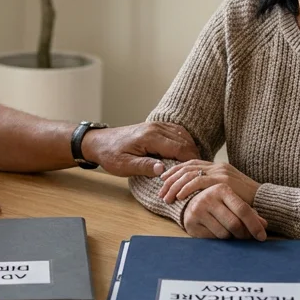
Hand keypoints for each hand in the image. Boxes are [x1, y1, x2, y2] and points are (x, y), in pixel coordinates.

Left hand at [82, 122, 198, 177]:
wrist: (99, 142)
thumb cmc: (111, 155)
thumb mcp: (125, 165)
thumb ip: (144, 166)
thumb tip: (163, 169)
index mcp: (150, 137)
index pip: (179, 148)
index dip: (190, 161)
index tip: (197, 174)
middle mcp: (156, 128)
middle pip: (184, 141)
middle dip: (193, 156)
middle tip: (200, 172)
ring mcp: (156, 125)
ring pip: (182, 135)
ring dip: (190, 149)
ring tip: (194, 165)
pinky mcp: (155, 127)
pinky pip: (176, 132)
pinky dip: (184, 142)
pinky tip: (185, 154)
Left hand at [159, 159, 260, 204]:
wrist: (266, 200)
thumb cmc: (247, 200)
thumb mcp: (227, 191)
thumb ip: (214, 189)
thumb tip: (198, 195)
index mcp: (217, 166)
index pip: (190, 164)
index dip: (175, 172)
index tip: (163, 181)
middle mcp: (217, 166)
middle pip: (187, 168)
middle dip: (171, 179)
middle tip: (160, 191)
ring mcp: (220, 172)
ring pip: (190, 174)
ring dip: (175, 186)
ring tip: (166, 197)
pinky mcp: (223, 181)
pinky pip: (199, 182)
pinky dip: (186, 188)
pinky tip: (179, 196)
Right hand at [182, 184, 268, 241]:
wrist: (189, 203)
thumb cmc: (217, 203)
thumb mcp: (232, 203)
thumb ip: (249, 212)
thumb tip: (264, 225)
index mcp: (222, 189)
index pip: (243, 209)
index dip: (255, 225)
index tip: (262, 236)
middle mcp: (208, 197)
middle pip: (234, 224)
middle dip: (244, 234)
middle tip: (247, 237)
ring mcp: (198, 210)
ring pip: (224, 233)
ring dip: (231, 237)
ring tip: (230, 233)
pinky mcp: (191, 222)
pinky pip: (212, 238)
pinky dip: (219, 239)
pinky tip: (217, 232)